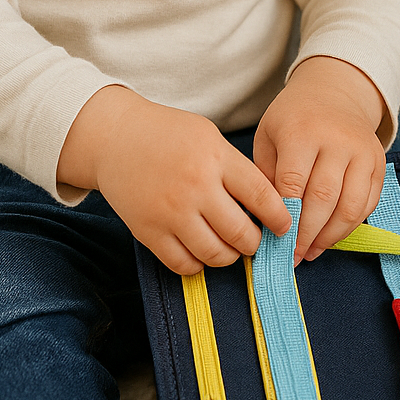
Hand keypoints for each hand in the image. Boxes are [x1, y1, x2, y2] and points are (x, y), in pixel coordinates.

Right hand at [57, 86, 291, 272]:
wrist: (115, 138)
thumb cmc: (168, 135)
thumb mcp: (209, 137)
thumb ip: (236, 168)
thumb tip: (267, 206)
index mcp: (215, 158)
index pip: (260, 196)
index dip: (279, 217)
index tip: (285, 226)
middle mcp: (195, 187)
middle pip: (241, 233)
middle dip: (255, 243)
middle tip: (255, 240)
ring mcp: (170, 212)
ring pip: (215, 255)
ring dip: (230, 257)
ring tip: (230, 248)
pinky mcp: (148, 232)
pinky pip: (183, 264)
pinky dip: (198, 265)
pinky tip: (201, 252)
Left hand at [254, 56, 386, 261]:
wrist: (333, 92)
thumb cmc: (293, 119)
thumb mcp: (268, 137)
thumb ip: (267, 177)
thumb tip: (269, 224)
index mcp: (302, 132)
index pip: (293, 184)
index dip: (285, 219)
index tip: (275, 242)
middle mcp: (337, 141)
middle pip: (323, 199)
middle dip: (306, 234)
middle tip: (292, 256)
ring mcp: (363, 152)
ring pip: (350, 206)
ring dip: (329, 237)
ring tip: (311, 252)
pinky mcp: (379, 163)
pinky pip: (368, 204)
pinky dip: (349, 227)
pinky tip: (330, 237)